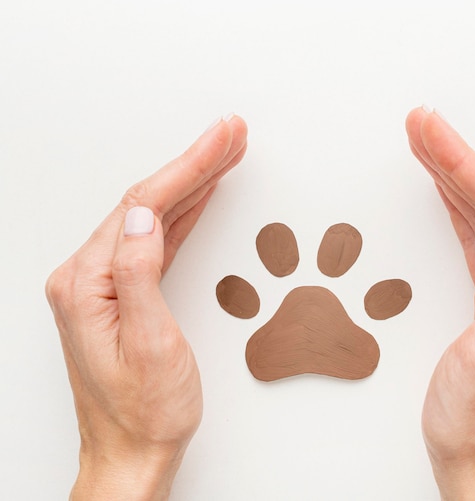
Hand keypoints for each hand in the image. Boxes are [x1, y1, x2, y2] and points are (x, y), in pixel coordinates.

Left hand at [45, 115, 247, 499]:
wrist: (132, 453)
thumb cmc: (143, 411)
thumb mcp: (150, 344)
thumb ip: (139, 274)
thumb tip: (146, 215)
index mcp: (87, 283)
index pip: (143, 204)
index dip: (189, 167)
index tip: (222, 139)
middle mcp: (88, 277)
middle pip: (147, 201)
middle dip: (195, 164)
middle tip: (230, 134)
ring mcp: (104, 284)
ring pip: (153, 215)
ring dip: (192, 183)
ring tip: (224, 154)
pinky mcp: (122, 293)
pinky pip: (156, 239)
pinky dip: (183, 212)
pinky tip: (201, 196)